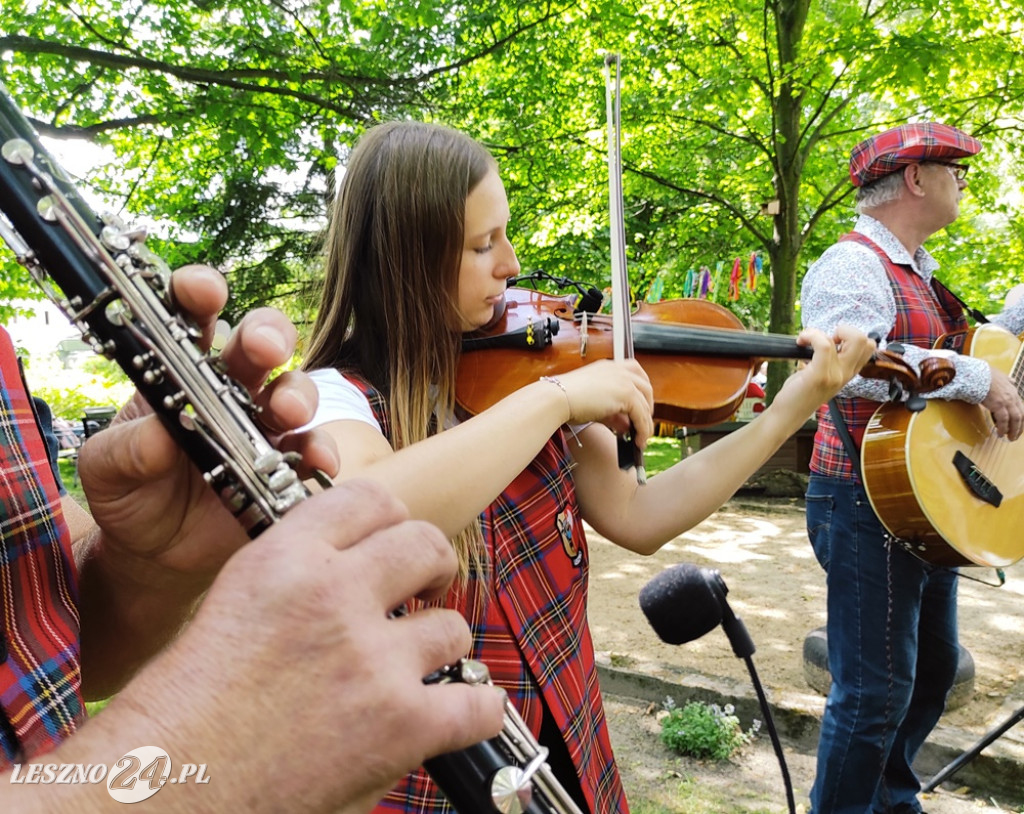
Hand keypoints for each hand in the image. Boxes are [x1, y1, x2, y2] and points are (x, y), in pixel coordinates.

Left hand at [76, 264, 338, 583]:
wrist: (158, 554)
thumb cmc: (130, 494)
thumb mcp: (106, 472)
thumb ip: (124, 452)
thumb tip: (159, 435)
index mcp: (179, 370)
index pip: (192, 316)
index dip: (200, 293)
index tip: (204, 290)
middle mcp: (230, 387)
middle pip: (259, 342)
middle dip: (267, 334)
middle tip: (263, 348)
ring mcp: (264, 425)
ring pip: (296, 388)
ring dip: (298, 393)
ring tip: (289, 411)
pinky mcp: (287, 464)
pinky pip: (315, 449)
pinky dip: (321, 451)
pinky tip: (317, 461)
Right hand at [93, 481, 505, 812]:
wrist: (166, 786)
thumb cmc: (184, 708)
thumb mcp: (234, 600)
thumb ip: (298, 571)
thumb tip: (357, 561)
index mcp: (286, 558)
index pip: (368, 498)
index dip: (391, 517)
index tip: (395, 537)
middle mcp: (334, 595)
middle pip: (425, 543)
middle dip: (434, 562)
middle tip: (429, 584)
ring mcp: (373, 659)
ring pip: (452, 626)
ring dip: (440, 645)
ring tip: (420, 664)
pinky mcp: (400, 724)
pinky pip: (477, 703)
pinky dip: (475, 709)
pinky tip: (461, 710)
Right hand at [553, 359, 654, 446]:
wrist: (558, 398)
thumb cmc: (566, 400)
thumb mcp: (595, 405)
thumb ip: (613, 414)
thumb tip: (626, 426)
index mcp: (608, 367)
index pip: (634, 373)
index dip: (641, 391)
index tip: (641, 405)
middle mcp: (618, 370)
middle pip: (646, 387)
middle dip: (648, 406)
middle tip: (644, 423)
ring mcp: (624, 380)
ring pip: (646, 403)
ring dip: (646, 423)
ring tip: (642, 437)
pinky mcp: (627, 393)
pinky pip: (642, 415)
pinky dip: (643, 429)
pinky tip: (638, 440)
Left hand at [774, 323, 876, 414]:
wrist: (788, 414)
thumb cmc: (799, 393)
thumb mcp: (821, 374)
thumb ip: (829, 360)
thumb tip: (824, 339)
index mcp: (848, 372)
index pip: (868, 346)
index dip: (851, 336)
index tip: (832, 341)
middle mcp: (846, 374)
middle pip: (864, 340)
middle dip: (845, 330)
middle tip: (824, 339)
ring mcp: (835, 376)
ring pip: (842, 339)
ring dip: (817, 332)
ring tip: (804, 340)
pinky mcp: (820, 376)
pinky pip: (824, 345)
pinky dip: (811, 336)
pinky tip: (800, 341)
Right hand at [983, 368, 1023, 439]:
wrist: (976, 373)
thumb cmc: (984, 374)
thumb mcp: (1000, 375)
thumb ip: (1007, 379)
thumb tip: (1012, 380)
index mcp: (1013, 391)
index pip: (1021, 408)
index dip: (1021, 420)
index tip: (1018, 426)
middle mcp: (1012, 396)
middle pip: (1021, 415)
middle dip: (1019, 428)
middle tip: (1015, 436)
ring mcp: (1006, 401)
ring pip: (1015, 419)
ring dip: (1014, 430)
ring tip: (1010, 438)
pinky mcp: (998, 405)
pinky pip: (1004, 420)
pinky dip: (1003, 428)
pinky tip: (1000, 433)